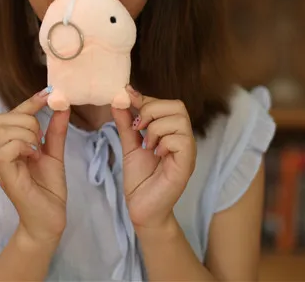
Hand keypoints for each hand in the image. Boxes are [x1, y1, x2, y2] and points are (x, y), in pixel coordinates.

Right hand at [0, 88, 70, 245]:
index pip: (12, 115)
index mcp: (9, 147)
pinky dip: (23, 146)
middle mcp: (0, 153)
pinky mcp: (3, 174)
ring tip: (38, 150)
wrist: (49, 220)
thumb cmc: (48, 190)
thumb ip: (56, 131)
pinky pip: (5, 148)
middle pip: (3, 117)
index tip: (48, 94)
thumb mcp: (55, 154)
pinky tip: (34, 156)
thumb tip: (62, 107)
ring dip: (27, 133)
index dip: (29, 102)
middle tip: (41, 139)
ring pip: (4, 129)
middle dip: (28, 120)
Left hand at [111, 86, 196, 232]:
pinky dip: (164, 142)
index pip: (167, 103)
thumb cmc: (140, 180)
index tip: (128, 96)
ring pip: (179, 120)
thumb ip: (126, 124)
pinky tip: (156, 154)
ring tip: (147, 145)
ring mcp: (187, 150)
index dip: (147, 98)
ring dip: (157, 128)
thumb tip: (118, 101)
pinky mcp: (187, 163)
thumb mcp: (130, 146)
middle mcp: (182, 138)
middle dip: (152, 110)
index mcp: (171, 132)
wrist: (142, 208)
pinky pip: (181, 139)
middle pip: (177, 106)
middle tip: (138, 127)